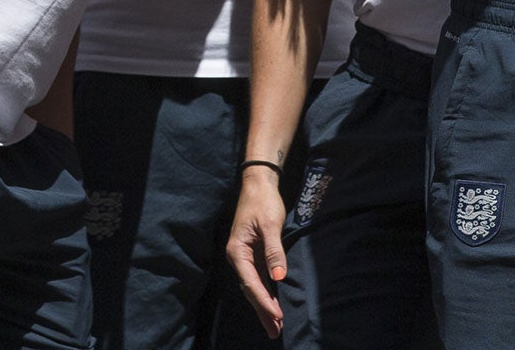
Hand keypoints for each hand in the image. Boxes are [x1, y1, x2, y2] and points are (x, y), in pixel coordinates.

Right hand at [226, 169, 289, 339]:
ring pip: (254, 287)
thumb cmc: (263, 202)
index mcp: (237, 251)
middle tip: (275, 331)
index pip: (251, 283)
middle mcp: (238, 257)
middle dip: (263, 311)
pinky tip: (272, 305)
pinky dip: (265, 293)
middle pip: (250, 290)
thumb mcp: (270, 225)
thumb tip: (277, 277)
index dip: (264, 302)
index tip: (276, 316)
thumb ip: (273, 251)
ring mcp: (245, 257)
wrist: (258, 184)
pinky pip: (258, 279)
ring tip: (274, 325)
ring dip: (264, 305)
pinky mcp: (253, 254)